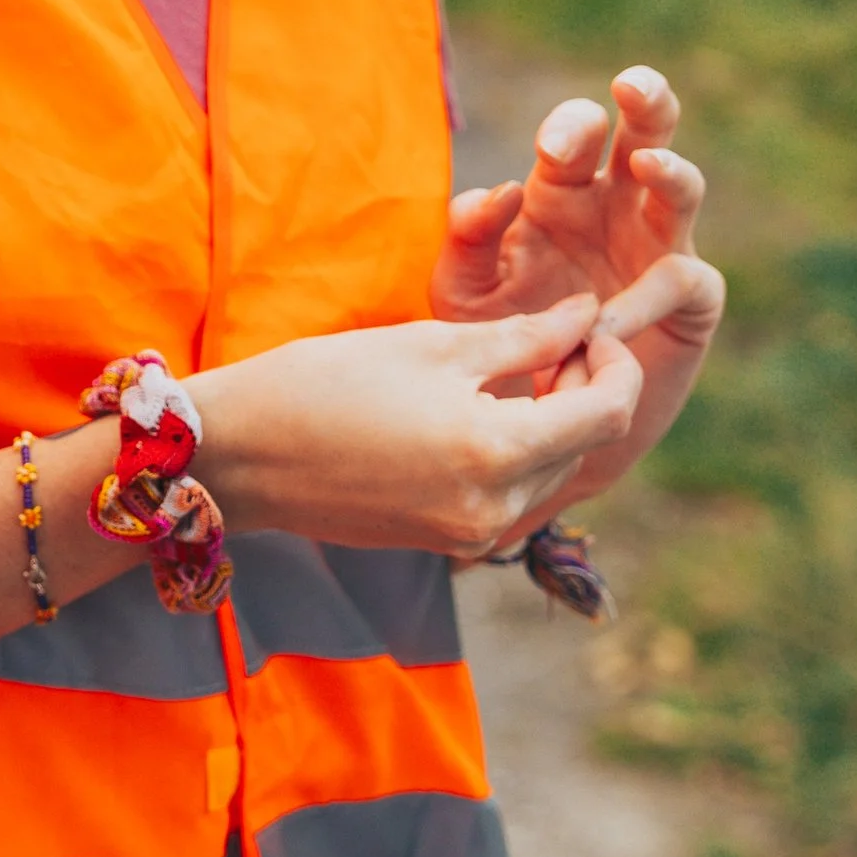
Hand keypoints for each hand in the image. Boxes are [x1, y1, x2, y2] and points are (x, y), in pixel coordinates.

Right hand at [206, 293, 644, 560]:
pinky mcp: (448, 543)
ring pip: (551, 473)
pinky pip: (512, 495)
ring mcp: (472, 535)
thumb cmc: (326, 383)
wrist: (241, 455)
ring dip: (552, 421)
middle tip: (555, 335)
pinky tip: (478, 410)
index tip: (591, 324)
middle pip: (584, 445)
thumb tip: (587, 314)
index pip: (608, 412)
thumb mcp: (432, 344)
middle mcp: (496, 508)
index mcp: (496, 452)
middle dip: (584, 388)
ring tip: (514, 369)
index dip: (615, 361)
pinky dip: (515, 451)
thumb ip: (524, 334)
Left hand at [431, 66, 705, 324]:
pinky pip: (682, 280)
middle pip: (644, 133)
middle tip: (631, 85)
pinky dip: (646, 297)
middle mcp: (615, 206)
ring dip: (672, 171)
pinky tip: (604, 323)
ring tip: (652, 166)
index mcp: (560, 190)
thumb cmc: (496, 338)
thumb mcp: (463, 290)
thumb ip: (468, 238)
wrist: (533, 416)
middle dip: (647, 100)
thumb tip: (503, 191)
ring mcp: (657, 247)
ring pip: (682, 189)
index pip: (575, 136)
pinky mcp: (690, 301)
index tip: (552, 149)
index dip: (569, 129)